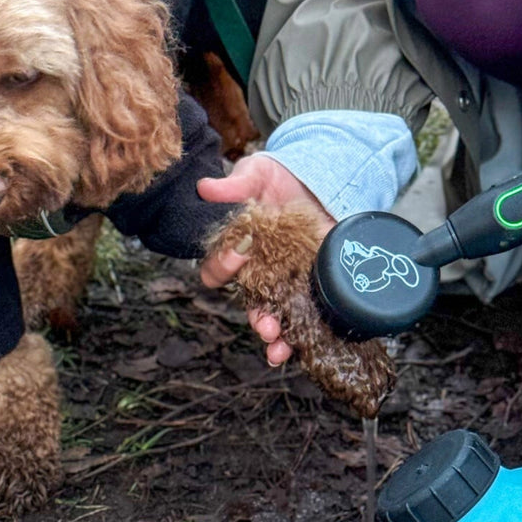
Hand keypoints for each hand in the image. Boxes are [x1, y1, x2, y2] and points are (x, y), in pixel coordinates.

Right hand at [199, 154, 333, 364]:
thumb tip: (206, 187)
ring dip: (277, 335)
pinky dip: (305, 331)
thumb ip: (234, 185)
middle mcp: (258, 273)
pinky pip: (307, 312)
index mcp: (236, 251)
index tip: (238, 255)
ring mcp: (286, 281)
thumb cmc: (274, 179)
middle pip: (251, 304)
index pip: (218, 270)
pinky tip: (307, 343)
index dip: (223, 266)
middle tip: (265, 327)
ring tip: (279, 348)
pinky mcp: (315, 281)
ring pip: (277, 316)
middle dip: (257, 319)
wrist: (314, 179)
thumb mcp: (255, 174)